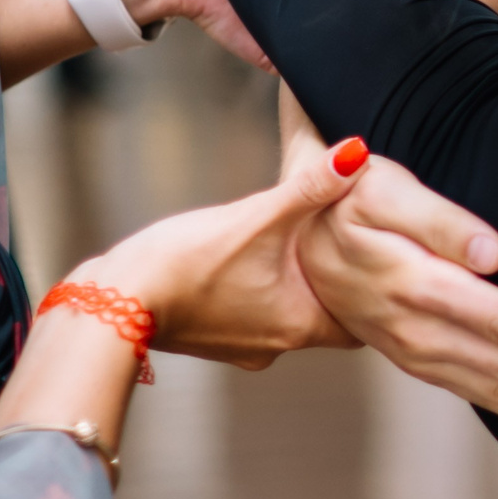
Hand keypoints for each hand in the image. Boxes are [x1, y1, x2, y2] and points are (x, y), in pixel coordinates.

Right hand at [74, 129, 372, 368]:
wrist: (109, 302)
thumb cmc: (184, 264)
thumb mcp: (259, 216)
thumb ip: (311, 186)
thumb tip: (358, 153)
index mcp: (299, 326)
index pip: (363, 324)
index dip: (377, 292)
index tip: (388, 261)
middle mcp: (275, 345)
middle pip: (330, 317)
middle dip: (341, 282)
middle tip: (354, 243)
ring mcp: (241, 344)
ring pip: (290, 312)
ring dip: (299, 282)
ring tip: (308, 243)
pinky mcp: (211, 334)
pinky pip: (254, 311)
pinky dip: (264, 287)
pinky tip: (257, 257)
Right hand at [283, 99, 497, 437]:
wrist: (291, 232)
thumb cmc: (348, 198)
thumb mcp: (382, 190)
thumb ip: (439, 221)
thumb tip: (492, 254)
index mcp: (413, 283)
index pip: (494, 320)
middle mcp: (413, 326)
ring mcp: (409, 347)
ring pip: (486, 384)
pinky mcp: (410, 353)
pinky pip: (466, 386)